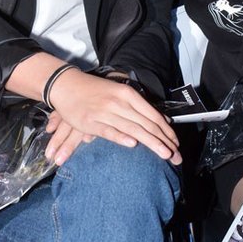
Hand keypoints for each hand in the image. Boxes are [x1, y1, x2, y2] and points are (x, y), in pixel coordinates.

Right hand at [49, 70, 181, 164]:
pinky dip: (121, 137)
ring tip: (164, 154)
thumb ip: (138, 106)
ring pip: (133, 129)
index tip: (176, 144)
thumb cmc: (94, 90)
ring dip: (151, 142)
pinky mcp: (91, 122)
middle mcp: (119, 102)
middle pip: (147, 124)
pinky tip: (133, 144)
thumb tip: (163, 120)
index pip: (153, 115)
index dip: (166, 131)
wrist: (66, 85)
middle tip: (176, 156)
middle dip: (164, 141)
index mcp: (128, 94)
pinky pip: (109, 131)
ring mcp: (105, 112)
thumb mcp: (118, 93)